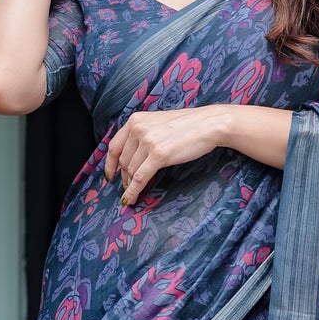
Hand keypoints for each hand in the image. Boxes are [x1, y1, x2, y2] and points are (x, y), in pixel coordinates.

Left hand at [104, 106, 228, 206]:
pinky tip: (131, 199)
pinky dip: (133, 191)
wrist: (209, 124)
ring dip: (129, 185)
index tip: (109, 175)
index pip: (114, 145)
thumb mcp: (159, 123)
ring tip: (131, 194)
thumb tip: (135, 154)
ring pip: (131, 170)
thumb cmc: (189, 125)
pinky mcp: (158, 155)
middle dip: (123, 177)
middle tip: (126, 188)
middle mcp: (138, 129)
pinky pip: (140, 178)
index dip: (110, 164)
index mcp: (136, 120)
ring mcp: (147, 142)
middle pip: (124, 160)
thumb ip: (144, 134)